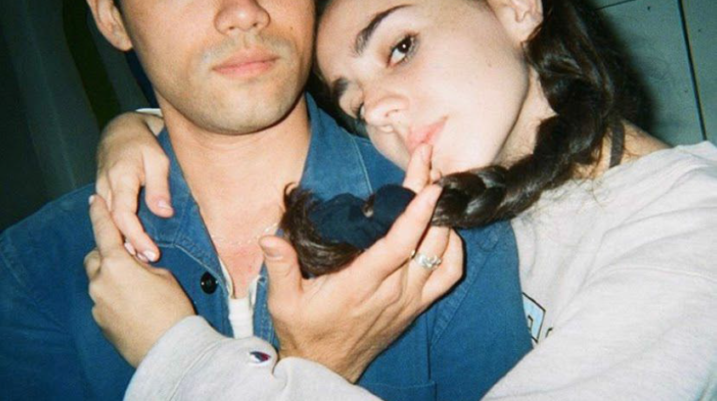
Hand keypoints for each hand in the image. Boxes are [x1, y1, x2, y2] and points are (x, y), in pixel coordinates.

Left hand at [85, 195, 194, 367]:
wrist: (169, 348)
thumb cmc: (172, 308)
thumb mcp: (165, 276)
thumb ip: (145, 265)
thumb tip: (137, 266)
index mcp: (117, 264)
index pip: (104, 231)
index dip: (99, 214)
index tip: (93, 200)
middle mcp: (100, 281)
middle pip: (95, 258)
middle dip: (107, 254)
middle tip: (129, 258)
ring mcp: (97, 303)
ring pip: (98, 281)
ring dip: (111, 278)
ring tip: (134, 287)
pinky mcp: (99, 322)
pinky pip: (103, 302)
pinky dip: (114, 299)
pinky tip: (134, 308)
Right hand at [95, 111, 168, 262]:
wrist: (121, 131)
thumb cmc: (144, 143)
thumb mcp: (159, 160)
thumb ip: (159, 187)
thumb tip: (164, 213)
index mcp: (120, 177)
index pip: (123, 215)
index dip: (136, 237)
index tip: (152, 252)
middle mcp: (105, 187)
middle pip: (114, 224)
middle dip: (131, 245)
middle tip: (150, 260)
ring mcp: (101, 191)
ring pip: (109, 222)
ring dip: (124, 240)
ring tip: (143, 257)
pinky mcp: (103, 194)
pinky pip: (109, 216)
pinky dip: (120, 231)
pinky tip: (132, 244)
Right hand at [263, 145, 463, 381]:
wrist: (327, 367)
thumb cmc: (305, 330)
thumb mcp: (283, 302)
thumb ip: (280, 267)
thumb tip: (268, 237)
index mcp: (361, 284)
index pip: (398, 244)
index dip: (417, 212)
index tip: (427, 181)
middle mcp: (394, 290)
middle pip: (426, 237)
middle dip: (431, 196)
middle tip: (427, 162)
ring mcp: (410, 298)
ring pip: (443, 252)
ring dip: (443, 217)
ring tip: (433, 184)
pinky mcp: (417, 304)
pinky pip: (449, 274)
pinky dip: (453, 248)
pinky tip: (443, 229)